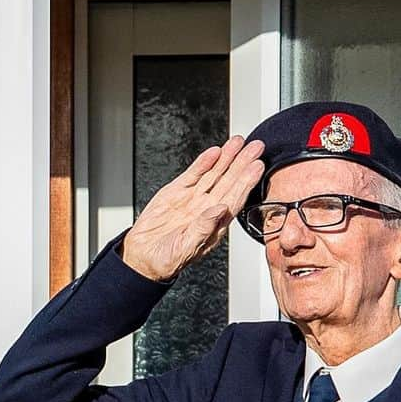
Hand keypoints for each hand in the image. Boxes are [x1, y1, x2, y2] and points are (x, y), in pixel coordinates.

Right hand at [120, 135, 264, 282]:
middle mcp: (207, 209)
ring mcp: (193, 199)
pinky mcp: (176, 192)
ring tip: (239, 142)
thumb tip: (221, 210)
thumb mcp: (186, 248)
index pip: (236, 198)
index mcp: (215, 224)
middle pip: (229, 181)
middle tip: (257, 146)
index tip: (258, 166)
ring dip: (227, 158)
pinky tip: (215, 152)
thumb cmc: (166, 259)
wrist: (142, 256)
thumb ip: (204, 228)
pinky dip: (204, 162)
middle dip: (243, 163)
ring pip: (214, 174)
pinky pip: (194, 174)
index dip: (247, 182)